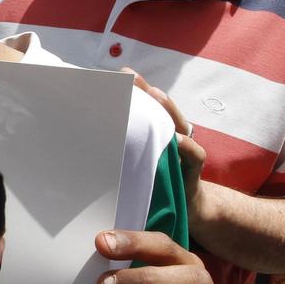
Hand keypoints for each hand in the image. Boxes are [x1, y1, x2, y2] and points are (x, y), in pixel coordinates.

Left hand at [125, 68, 205, 209]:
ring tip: (155, 96)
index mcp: (156, 135)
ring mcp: (185, 151)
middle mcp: (172, 137)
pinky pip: (194, 155)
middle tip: (131, 77)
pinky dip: (187, 147)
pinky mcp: (193, 170)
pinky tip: (176, 139)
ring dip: (168, 110)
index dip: (137, 90)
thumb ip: (124, 150)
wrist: (185, 208)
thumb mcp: (136, 165)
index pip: (147, 108)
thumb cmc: (155, 185)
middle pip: (161, 110)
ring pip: (179, 125)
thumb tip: (90, 140)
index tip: (120, 74)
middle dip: (147, 92)